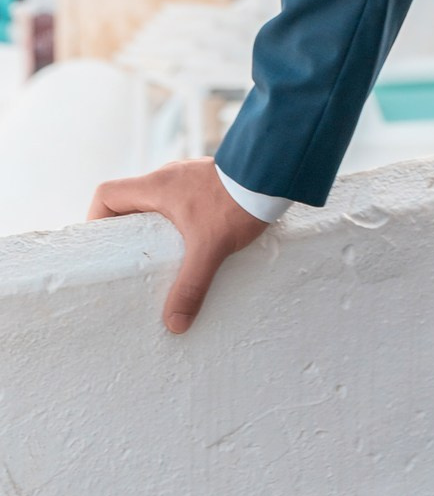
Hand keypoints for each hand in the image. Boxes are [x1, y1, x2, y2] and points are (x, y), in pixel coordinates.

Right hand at [88, 158, 269, 331]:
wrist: (275, 172)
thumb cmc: (238, 202)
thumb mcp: (210, 249)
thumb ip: (191, 286)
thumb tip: (174, 324)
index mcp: (157, 186)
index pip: (106, 194)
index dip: (96, 219)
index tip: (103, 246)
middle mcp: (169, 176)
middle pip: (130, 199)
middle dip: (126, 229)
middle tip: (133, 259)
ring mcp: (190, 175)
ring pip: (158, 199)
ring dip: (155, 223)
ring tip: (164, 255)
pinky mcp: (210, 180)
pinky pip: (182, 198)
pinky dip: (179, 217)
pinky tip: (195, 239)